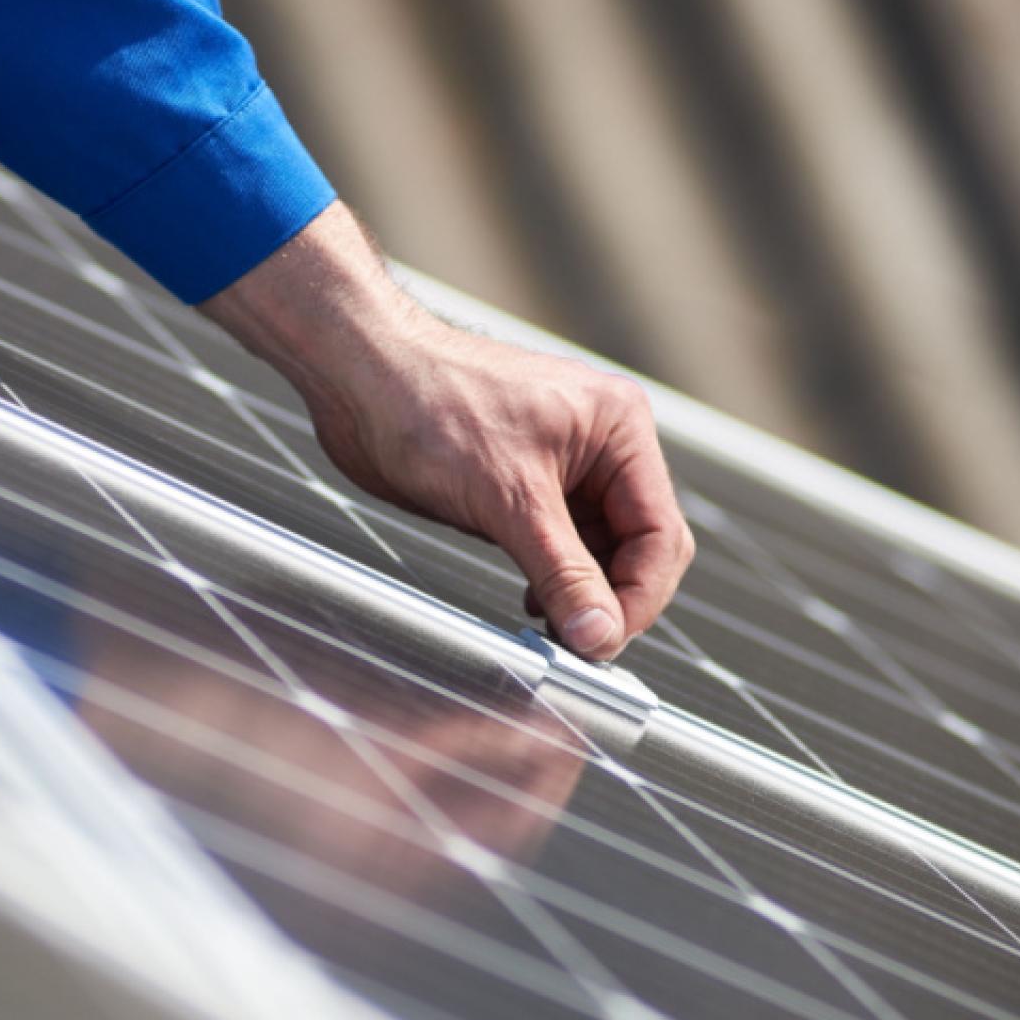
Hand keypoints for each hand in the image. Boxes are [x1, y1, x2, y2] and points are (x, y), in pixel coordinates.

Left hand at [201, 203, 691, 658]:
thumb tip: (601, 636)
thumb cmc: (433, 407)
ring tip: (549, 628)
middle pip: (639, 544)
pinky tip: (530, 600)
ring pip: (598, 548)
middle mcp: (602, 442)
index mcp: (620, 428)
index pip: (660, 533)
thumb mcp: (509, 502)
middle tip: (580, 645)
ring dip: (580, 592)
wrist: (359, 374)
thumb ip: (563, 574)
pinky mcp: (523, 480)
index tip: (603, 643)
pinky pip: (559, 541)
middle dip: (615, 596)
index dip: (639, 596)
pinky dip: (551, 577)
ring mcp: (563, 461)